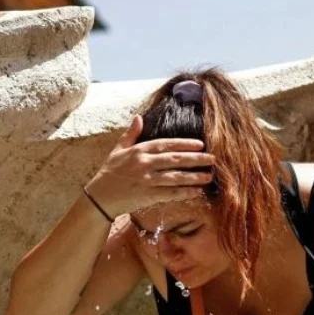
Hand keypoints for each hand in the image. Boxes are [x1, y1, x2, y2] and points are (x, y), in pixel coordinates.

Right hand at [86, 114, 215, 214]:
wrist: (100, 197)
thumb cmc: (110, 172)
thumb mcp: (118, 150)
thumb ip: (131, 134)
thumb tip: (138, 117)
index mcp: (139, 151)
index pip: (166, 144)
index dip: (184, 144)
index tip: (201, 144)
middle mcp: (144, 163)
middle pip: (175, 160)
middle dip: (196, 159)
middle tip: (213, 159)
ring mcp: (147, 180)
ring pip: (175, 177)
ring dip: (194, 176)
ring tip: (209, 176)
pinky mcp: (148, 195)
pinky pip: (170, 193)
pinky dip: (185, 192)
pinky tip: (197, 191)